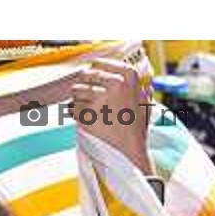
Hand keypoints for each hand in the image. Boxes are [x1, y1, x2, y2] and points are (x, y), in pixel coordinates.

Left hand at [71, 59, 153, 173]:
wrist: (128, 151)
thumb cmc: (134, 129)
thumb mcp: (142, 99)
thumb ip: (131, 84)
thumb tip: (119, 72)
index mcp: (129, 75)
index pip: (98, 63)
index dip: (92, 76)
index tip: (93, 83)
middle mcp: (115, 82)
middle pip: (84, 76)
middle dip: (83, 88)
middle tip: (90, 102)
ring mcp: (101, 97)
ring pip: (76, 91)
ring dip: (78, 102)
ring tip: (91, 114)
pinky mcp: (88, 112)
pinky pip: (72, 108)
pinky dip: (75, 115)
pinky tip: (87, 122)